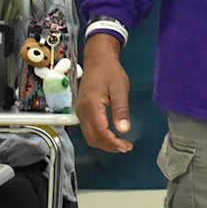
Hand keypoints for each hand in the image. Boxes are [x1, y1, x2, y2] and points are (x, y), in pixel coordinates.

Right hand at [77, 34, 133, 152]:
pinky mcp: (82, 111)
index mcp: (91, 107)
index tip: (126, 147)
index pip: (100, 132)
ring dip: (104, 143)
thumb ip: (121, 110)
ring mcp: (80, 112)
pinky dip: (99, 137)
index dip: (112, 143)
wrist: (97, 60)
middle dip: (108, 146)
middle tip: (125, 147)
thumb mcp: (120, 89)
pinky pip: (89, 130)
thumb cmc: (110, 72)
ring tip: (120, 144)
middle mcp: (82, 112)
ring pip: (89, 136)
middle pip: (92, 138)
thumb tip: (123, 130)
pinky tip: (111, 135)